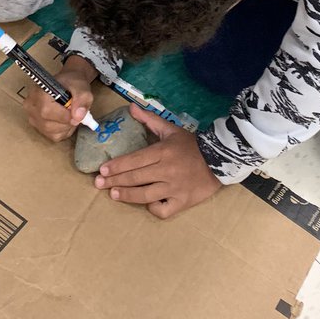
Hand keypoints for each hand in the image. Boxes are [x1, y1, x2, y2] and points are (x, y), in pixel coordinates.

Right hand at [24, 59, 95, 142]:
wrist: (68, 84)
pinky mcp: (37, 126)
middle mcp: (31, 106)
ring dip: (66, 127)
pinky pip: (53, 136)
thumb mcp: (81, 88)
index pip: (47, 111)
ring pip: (51, 132)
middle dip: (67, 122)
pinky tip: (65, 119)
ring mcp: (32, 117)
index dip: (65, 116)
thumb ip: (81, 100)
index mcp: (38, 93)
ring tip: (70, 114)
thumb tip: (78, 117)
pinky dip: (64, 130)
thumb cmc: (72, 84)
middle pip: (48, 125)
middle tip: (75, 112)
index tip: (77, 112)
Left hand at [94, 105, 221, 218]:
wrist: (220, 159)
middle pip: (136, 178)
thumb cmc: (192, 145)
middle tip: (98, 184)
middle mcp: (167, 170)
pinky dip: (153, 208)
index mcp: (163, 152)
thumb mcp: (171, 129)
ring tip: (114, 194)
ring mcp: (175, 188)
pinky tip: (145, 204)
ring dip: (127, 195)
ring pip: (145, 195)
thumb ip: (150, 120)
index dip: (117, 166)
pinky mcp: (183, 202)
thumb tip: (131, 108)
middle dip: (114, 181)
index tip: (102, 170)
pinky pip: (163, 210)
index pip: (135, 160)